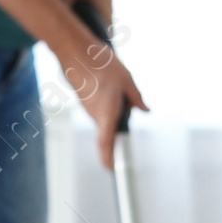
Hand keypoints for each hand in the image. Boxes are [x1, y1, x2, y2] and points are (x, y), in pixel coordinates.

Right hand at [58, 17, 146, 172]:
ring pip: (106, 119)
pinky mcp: (86, 103)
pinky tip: (109, 86)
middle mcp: (95, 115)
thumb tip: (145, 110)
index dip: (108, 158)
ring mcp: (89, 110)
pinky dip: (108, 105)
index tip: (111, 170)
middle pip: (110, 132)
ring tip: (117, 89)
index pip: (106, 143)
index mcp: (107, 113)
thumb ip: (136, 98)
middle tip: (127, 107)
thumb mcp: (127, 80)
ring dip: (115, 112)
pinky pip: (101, 111)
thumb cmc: (101, 65)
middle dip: (121, 127)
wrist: (75, 52)